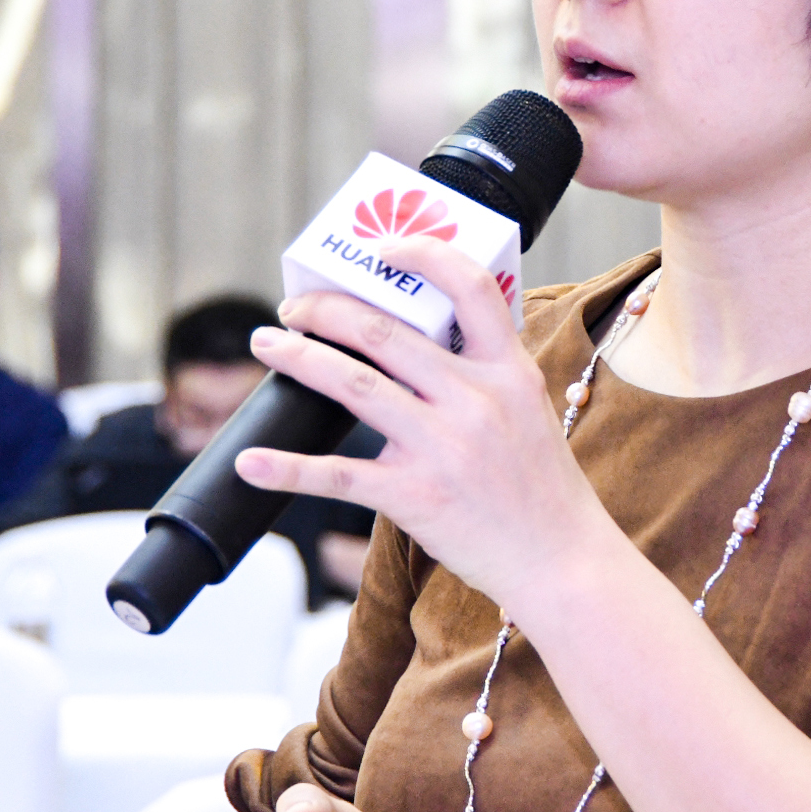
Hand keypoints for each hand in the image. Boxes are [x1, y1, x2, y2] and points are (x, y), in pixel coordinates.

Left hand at [234, 236, 618, 614]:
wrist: (560, 560)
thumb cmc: (541, 484)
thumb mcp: (529, 408)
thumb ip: (485, 370)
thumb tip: (428, 337)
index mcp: (509, 371)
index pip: (470, 289)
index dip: (424, 256)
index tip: (383, 251)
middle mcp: (475, 400)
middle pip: (384, 333)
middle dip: (326, 310)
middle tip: (294, 307)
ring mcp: (443, 447)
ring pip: (353, 386)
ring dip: (299, 359)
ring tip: (268, 345)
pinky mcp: (416, 496)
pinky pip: (338, 475)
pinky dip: (287, 468)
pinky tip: (250, 462)